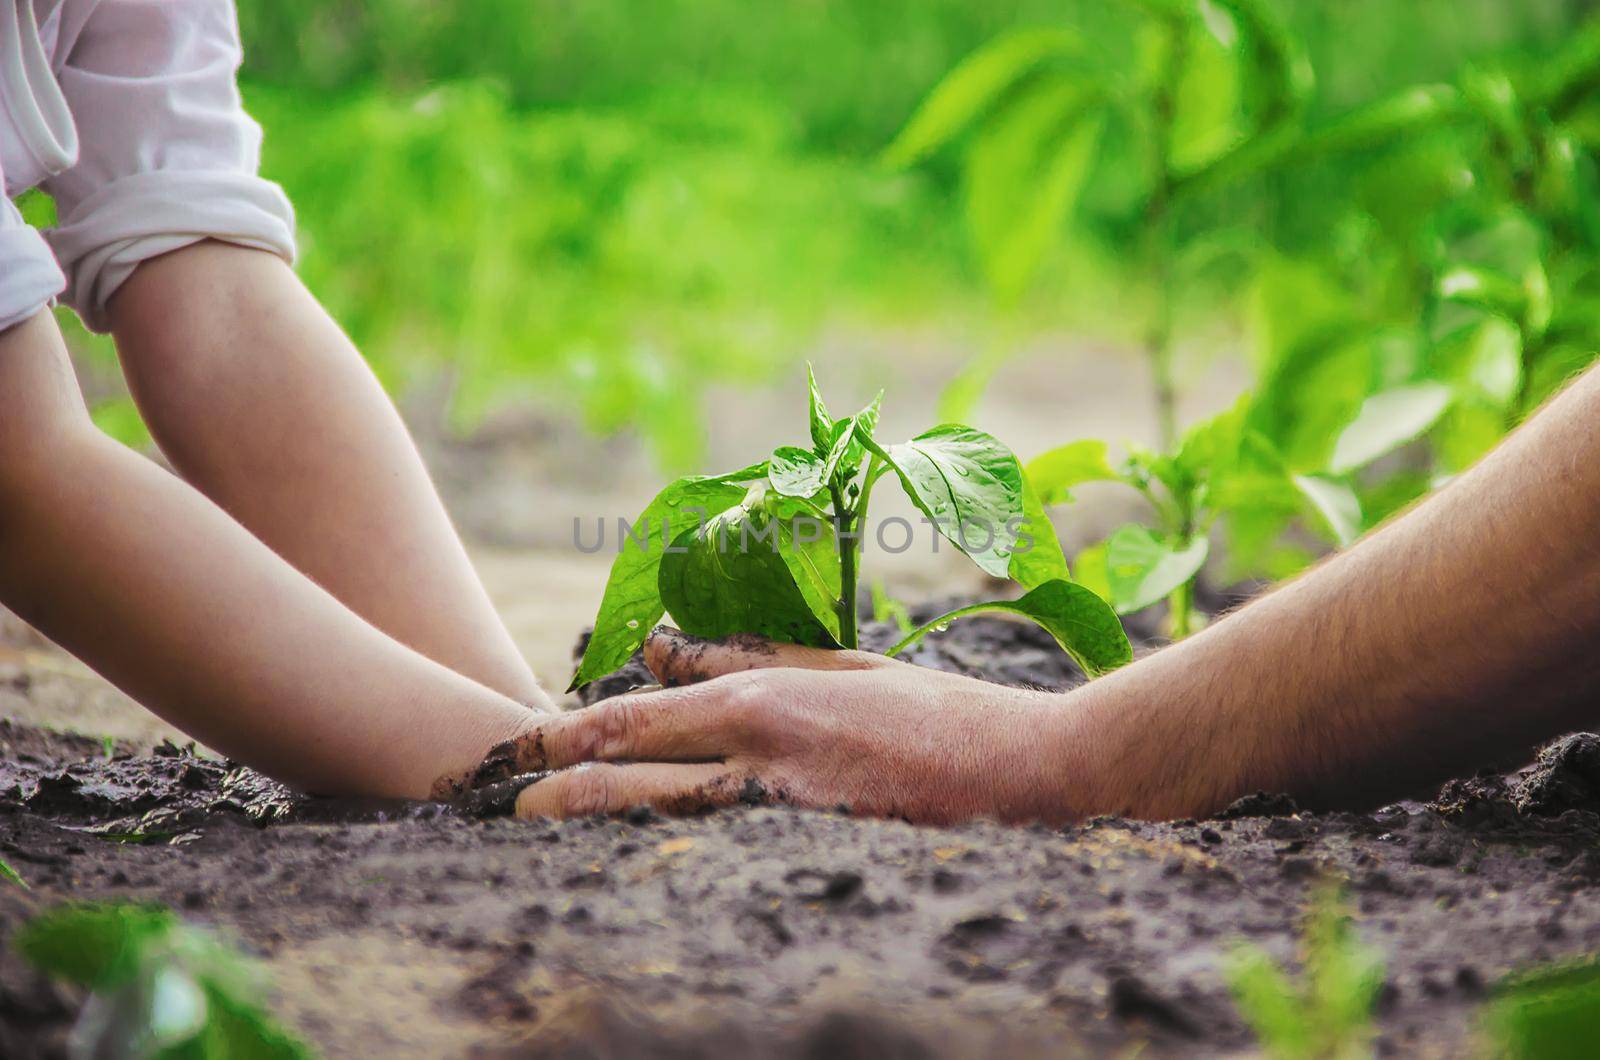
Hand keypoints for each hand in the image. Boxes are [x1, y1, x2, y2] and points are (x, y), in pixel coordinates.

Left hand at [503, 628, 1089, 823]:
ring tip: (530, 835)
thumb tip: (664, 649)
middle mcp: (755, 755)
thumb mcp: (843, 668)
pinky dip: (654, 858)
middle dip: (547, 793)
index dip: (560, 736)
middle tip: (497, 805)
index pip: (630, 719)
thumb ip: (748, 656)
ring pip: (649, 824)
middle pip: (619, 778)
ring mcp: (777, 814)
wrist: (1034, 775)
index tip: (517, 747)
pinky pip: (709, 858)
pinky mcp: (807, 857)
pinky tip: (625, 870)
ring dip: (584, 828)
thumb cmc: (943, 715)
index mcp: (761, 699)